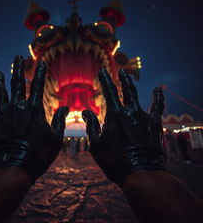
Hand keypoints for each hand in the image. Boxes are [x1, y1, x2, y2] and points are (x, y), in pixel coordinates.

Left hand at [0, 55, 68, 183]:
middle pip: (18, 83)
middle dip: (18, 69)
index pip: (39, 85)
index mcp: (34, 110)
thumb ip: (60, 120)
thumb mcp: (56, 139)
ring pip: (0, 92)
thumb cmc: (38, 155)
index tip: (42, 63)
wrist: (13, 169)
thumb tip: (65, 107)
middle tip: (17, 57)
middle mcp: (18, 107)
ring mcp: (3, 114)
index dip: (41, 73)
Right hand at [82, 69, 165, 186]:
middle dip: (122, 78)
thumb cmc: (115, 160)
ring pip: (138, 96)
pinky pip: (157, 108)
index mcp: (114, 115)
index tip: (102, 71)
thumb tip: (85, 111)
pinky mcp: (154, 124)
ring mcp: (143, 117)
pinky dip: (158, 98)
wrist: (140, 173)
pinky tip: (158, 91)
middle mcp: (130, 112)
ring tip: (130, 77)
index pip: (108, 92)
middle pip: (126, 90)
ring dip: (133, 86)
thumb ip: (91, 125)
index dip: (105, 80)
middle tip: (120, 71)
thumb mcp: (96, 144)